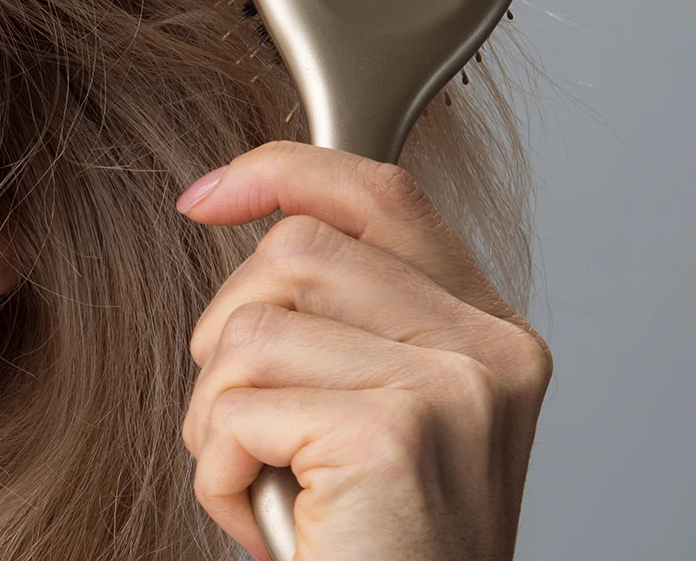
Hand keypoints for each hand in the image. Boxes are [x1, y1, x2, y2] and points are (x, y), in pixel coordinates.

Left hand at [177, 141, 552, 560]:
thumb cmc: (377, 539)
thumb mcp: (382, 401)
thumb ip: (353, 310)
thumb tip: (262, 218)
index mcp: (486, 325)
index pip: (381, 189)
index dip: (285, 171)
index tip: (208, 194)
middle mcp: (487, 346)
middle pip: (296, 251)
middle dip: (226, 331)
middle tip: (248, 416)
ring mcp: (451, 385)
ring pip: (251, 325)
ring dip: (216, 410)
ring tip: (262, 474)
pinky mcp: (395, 432)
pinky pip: (238, 405)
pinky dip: (218, 467)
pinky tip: (266, 518)